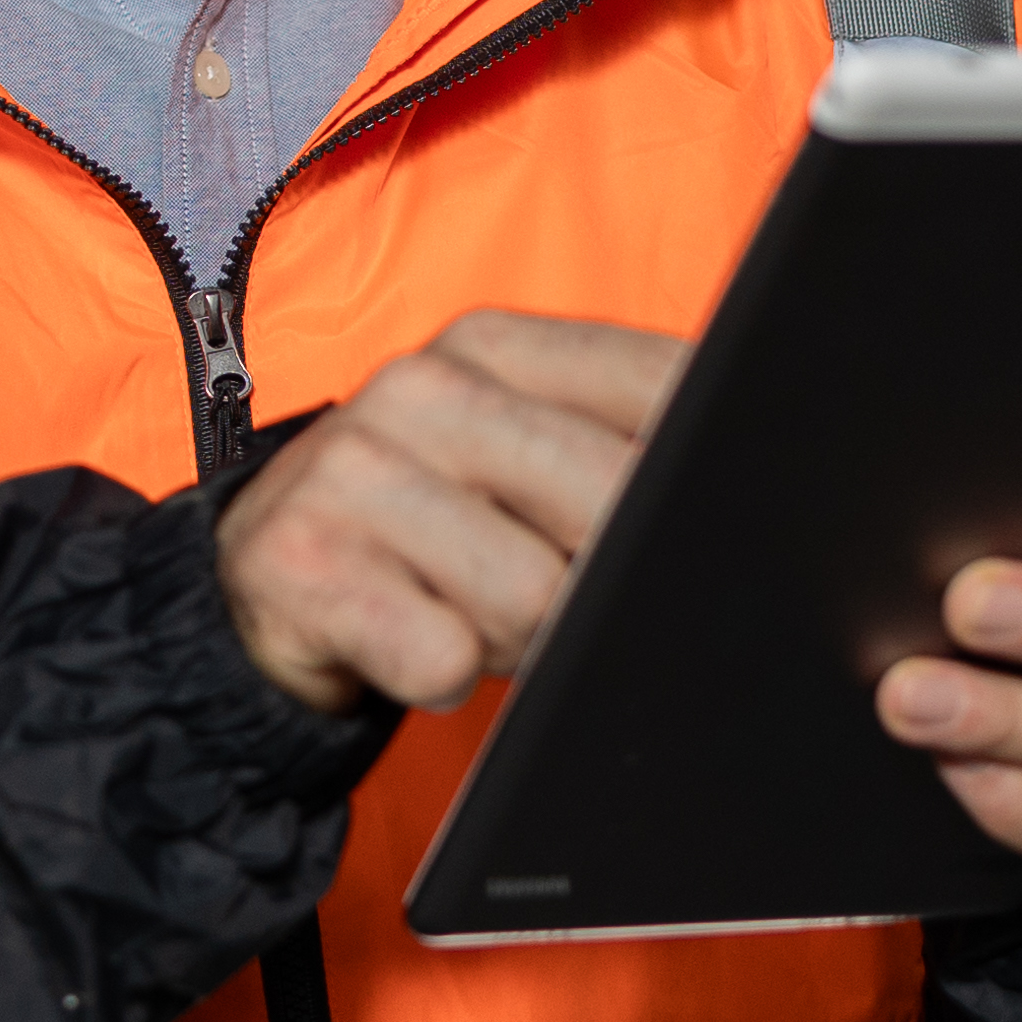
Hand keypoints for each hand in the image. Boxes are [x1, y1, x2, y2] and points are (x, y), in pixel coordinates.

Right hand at [214, 312, 680, 711]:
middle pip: (611, 505)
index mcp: (496, 345)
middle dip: (593, 578)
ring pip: (532, 598)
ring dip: (512, 640)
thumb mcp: (525, 460)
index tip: (665, 523)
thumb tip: (754, 496)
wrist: (268, 580)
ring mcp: (354, 468)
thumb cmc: (437, 530)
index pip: (665, 391)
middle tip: (540, 587)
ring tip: (464, 612)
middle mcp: (422, 388)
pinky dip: (439, 676)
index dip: (693, 482)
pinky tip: (405, 636)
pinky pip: (441, 658)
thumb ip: (625, 447)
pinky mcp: (302, 560)